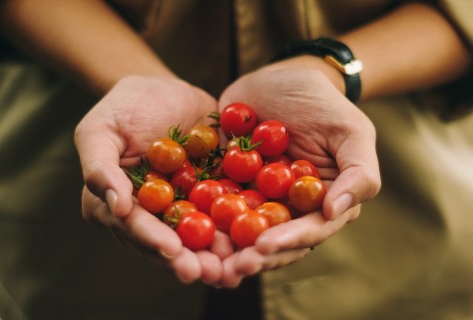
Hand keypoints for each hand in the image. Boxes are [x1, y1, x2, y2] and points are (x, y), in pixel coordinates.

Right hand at [74, 75, 228, 283]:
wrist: (165, 90)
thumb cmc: (124, 107)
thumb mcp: (100, 130)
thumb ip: (99, 167)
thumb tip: (115, 206)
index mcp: (118, 204)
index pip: (134, 226)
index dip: (152, 240)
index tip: (172, 250)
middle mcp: (150, 214)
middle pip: (168, 242)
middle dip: (188, 260)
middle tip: (209, 273)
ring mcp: (182, 207)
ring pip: (197, 236)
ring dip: (215, 254)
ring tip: (233, 266)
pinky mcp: (209, 195)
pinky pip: (223, 213)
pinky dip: (237, 226)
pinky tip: (254, 237)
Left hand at [216, 57, 380, 285]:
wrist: (282, 77)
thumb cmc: (323, 104)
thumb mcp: (351, 132)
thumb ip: (357, 173)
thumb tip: (334, 212)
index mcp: (321, 203)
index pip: (308, 231)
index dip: (287, 242)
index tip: (263, 247)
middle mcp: (288, 208)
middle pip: (271, 240)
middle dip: (251, 256)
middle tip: (230, 267)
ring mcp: (256, 197)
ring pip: (241, 231)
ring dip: (224, 248)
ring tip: (206, 261)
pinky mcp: (228, 183)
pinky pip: (213, 203)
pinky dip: (201, 217)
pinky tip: (184, 227)